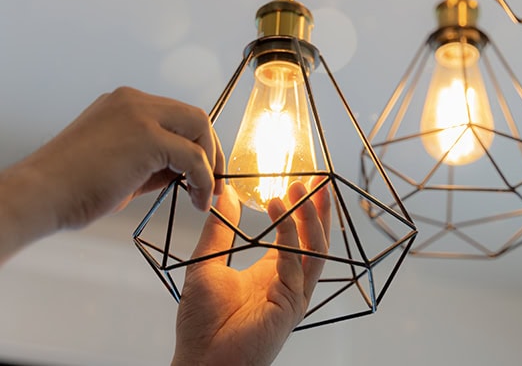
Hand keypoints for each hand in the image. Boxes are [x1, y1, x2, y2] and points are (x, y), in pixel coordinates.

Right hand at [0, 87, 222, 261]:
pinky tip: (198, 200)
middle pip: (195, 117)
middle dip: (211, 150)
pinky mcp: (147, 137)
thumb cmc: (73, 187)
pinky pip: (193, 157)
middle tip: (215, 182)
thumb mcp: (123, 165)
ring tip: (206, 195)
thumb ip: (156, 162)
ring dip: (210, 165)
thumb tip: (187, 172)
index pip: (177, 115)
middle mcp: (134, 101)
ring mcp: (140, 115)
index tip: (205, 170)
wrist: (41, 196)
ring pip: (199, 130)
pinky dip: (204, 180)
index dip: (197, 143)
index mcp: (125, 104)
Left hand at [172, 179, 330, 365]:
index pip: (296, 235)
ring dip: (310, 217)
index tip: (302, 181)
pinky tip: (279, 212)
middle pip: (314, 239)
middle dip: (317, 208)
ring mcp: (293, 294)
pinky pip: (295, 264)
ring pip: (314, 250)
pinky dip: (290, 236)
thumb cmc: (202, 323)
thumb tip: (225, 195)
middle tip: (315, 178)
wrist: (200, 361)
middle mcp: (289, 282)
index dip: (301, 209)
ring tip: (300, 189)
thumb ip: (218, 231)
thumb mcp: (205, 264)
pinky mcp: (290, 305)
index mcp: (272, 273)